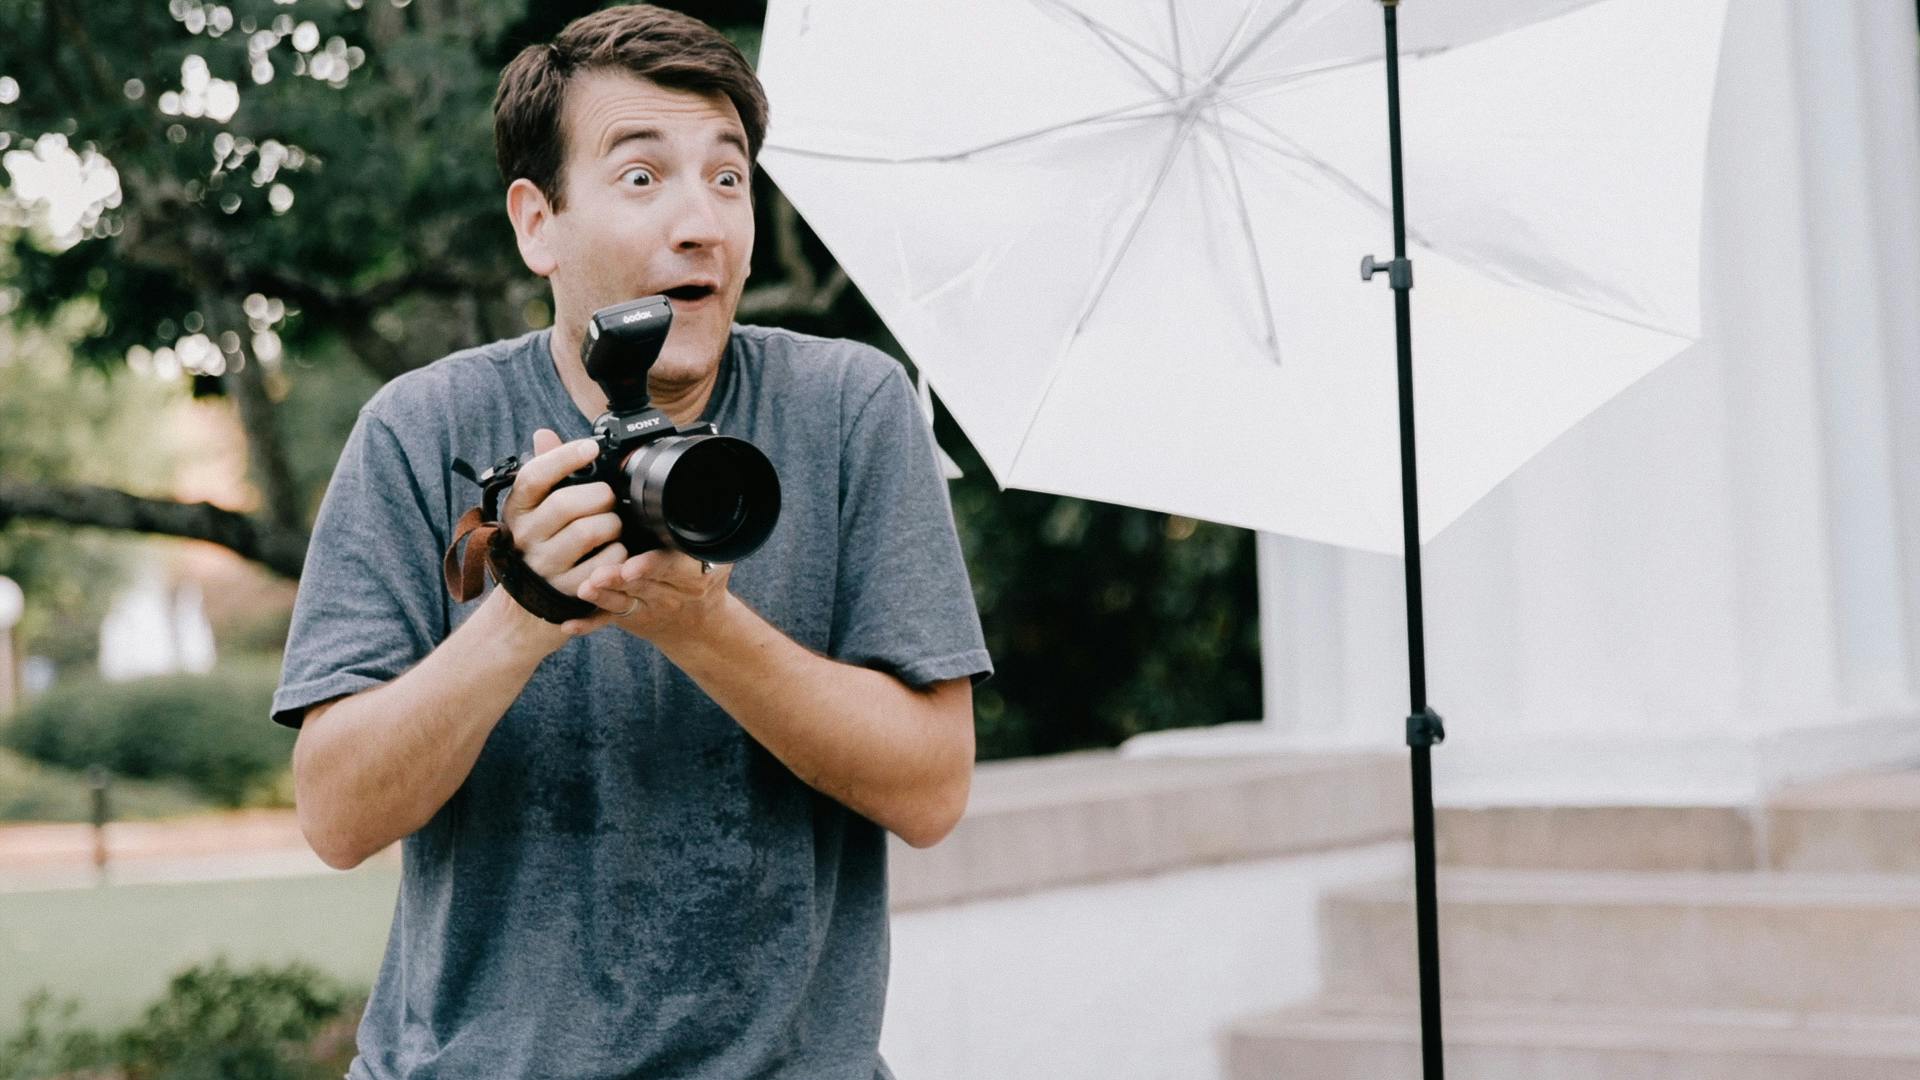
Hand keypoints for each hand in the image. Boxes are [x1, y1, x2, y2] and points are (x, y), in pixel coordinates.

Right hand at [497, 428, 630, 642]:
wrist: (528, 607)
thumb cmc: (540, 545)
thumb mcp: (534, 510)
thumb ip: (545, 472)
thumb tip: (544, 434)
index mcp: (517, 510)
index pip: (534, 476)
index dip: (564, 457)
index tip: (591, 447)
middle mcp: (526, 537)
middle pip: (567, 503)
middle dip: (600, 495)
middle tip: (609, 499)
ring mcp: (546, 565)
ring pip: (590, 531)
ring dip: (612, 524)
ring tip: (612, 526)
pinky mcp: (568, 589)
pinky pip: (606, 562)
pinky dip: (618, 553)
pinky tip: (614, 550)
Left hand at [575, 548, 732, 646]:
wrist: (701, 625)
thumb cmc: (704, 578)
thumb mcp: (716, 557)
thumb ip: (698, 535)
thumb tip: (691, 498)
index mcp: (693, 574)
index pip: (672, 566)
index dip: (651, 566)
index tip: (631, 566)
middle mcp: (670, 593)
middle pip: (642, 584)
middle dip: (618, 579)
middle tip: (598, 575)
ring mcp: (647, 607)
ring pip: (622, 601)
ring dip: (602, 596)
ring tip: (584, 588)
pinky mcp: (628, 618)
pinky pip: (607, 620)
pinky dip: (588, 623)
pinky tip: (569, 624)